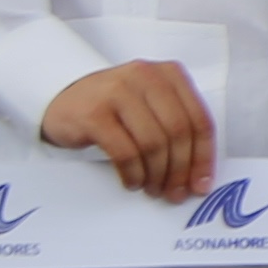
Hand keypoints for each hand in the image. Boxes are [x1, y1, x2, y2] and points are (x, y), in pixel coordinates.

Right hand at [38, 59, 217, 202]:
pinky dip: (133, 173)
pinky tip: (132, 182)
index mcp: (169, 74)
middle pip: (179, 132)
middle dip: (180, 170)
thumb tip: (197, 173)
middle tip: (175, 192)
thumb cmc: (113, 108)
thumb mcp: (151, 106)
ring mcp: (118, 92)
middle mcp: (146, 76)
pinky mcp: (95, 113)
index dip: (204, 157)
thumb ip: (177, 127)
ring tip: (152, 188)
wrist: (63, 100)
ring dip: (156, 175)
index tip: (201, 183)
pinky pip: (125, 152)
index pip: (200, 119)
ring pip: (153, 143)